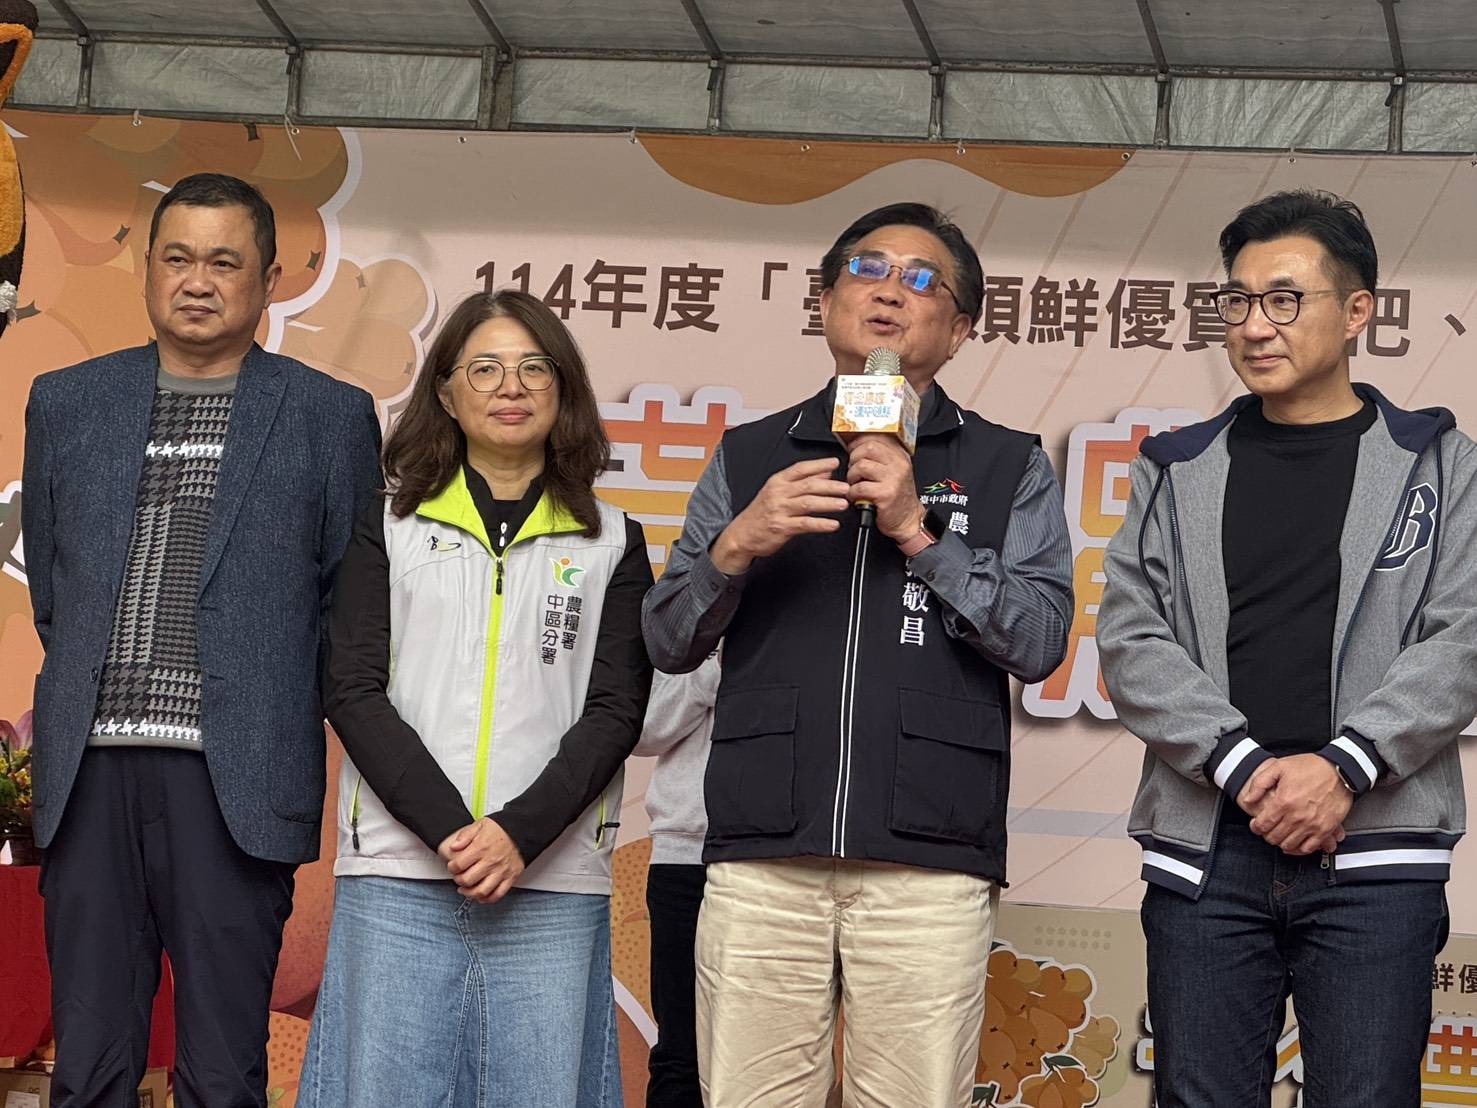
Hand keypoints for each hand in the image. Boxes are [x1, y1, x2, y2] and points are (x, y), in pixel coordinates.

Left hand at [439, 818, 525, 902]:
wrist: (523, 831)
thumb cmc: (502, 829)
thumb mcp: (481, 824)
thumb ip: (465, 835)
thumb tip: (453, 847)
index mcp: (481, 848)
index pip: (458, 865)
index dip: (451, 868)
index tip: (453, 866)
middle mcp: (491, 862)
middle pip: (467, 880)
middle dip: (458, 880)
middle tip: (458, 877)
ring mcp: (501, 871)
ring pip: (481, 891)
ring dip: (469, 893)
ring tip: (465, 889)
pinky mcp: (511, 877)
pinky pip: (498, 894)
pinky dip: (487, 899)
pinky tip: (481, 896)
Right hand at [709, 457, 850, 574]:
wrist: (741, 535)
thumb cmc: (760, 514)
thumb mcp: (777, 492)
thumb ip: (802, 481)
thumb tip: (824, 471)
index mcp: (777, 482)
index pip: (801, 469)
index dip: (819, 464)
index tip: (835, 462)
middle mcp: (778, 494)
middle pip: (808, 485)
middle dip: (830, 486)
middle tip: (846, 487)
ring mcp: (779, 510)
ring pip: (808, 503)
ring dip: (828, 503)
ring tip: (843, 503)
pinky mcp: (781, 527)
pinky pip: (805, 524)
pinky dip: (821, 524)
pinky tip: (832, 524)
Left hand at [843, 435, 922, 544]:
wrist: (908, 520)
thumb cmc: (897, 497)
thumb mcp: (894, 472)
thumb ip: (880, 458)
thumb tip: (857, 445)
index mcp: (900, 456)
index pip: (876, 438)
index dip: (859, 443)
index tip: (853, 450)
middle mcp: (898, 465)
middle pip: (867, 448)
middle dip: (854, 459)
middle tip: (854, 471)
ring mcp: (893, 479)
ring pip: (861, 466)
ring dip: (852, 477)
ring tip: (856, 485)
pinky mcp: (885, 494)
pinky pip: (859, 487)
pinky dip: (852, 493)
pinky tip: (857, 497)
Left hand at [1243, 754, 1353, 855]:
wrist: (1339, 770)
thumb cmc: (1311, 767)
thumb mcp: (1278, 767)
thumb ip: (1259, 783)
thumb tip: (1248, 799)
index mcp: (1284, 801)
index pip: (1262, 825)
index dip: (1255, 827)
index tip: (1256, 825)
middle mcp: (1297, 816)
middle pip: (1274, 837)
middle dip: (1267, 834)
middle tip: (1268, 829)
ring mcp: (1312, 825)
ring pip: (1289, 845)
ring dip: (1281, 842)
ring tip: (1280, 835)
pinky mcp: (1325, 829)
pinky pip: (1309, 848)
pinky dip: (1299, 849)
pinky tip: (1295, 843)